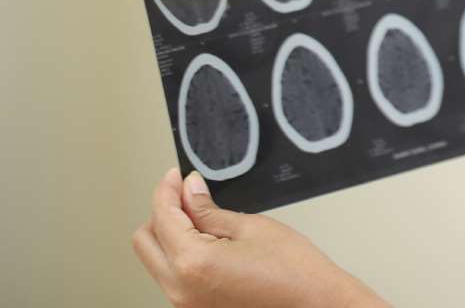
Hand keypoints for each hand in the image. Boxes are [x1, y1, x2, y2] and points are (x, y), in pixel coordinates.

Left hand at [131, 167, 387, 307]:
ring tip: (202, 216)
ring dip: (171, 234)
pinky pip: (173, 276)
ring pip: (156, 260)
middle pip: (145, 241)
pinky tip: (207, 240)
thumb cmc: (293, 271)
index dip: (167, 190)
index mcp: (192, 263)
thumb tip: (189, 191)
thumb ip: (210, 210)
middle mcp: (179, 289)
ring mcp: (185, 304)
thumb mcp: (251, 227)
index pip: (162, 217)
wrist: (313, 304)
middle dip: (162, 213)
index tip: (177, 176)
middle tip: (186, 193)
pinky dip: (181, 254)